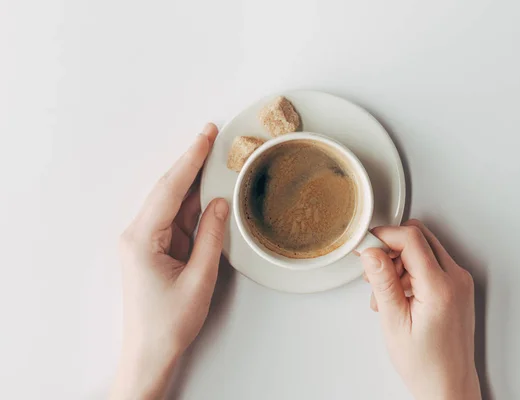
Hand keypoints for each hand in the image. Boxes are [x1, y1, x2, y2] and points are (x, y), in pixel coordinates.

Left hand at [111, 123, 227, 399]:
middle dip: (191, 163)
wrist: (150, 352)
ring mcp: (145, 241)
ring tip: (216, 161)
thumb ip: (210, 237)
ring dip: (194, 184)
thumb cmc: (169, 322)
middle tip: (211, 136)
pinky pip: (176, 220)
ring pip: (173, 203)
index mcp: (142, 238)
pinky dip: (193, 206)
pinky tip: (207, 193)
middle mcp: (138, 234)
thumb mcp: (199, 279)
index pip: (169, 189)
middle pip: (168, 189)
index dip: (190, 159)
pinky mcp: (154, 249)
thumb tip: (219, 204)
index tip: (205, 135)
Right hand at [361, 220, 480, 399]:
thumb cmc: (425, 363)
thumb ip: (383, 283)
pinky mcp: (457, 286)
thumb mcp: (395, 323)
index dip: (384, 237)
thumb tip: (371, 252)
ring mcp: (459, 281)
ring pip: (424, 247)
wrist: (448, 384)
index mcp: (440, 287)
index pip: (411, 238)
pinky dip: (410, 269)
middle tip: (373, 270)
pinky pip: (431, 262)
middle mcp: (456, 279)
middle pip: (419, 236)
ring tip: (384, 291)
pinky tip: (398, 293)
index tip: (366, 248)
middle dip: (391, 247)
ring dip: (399, 259)